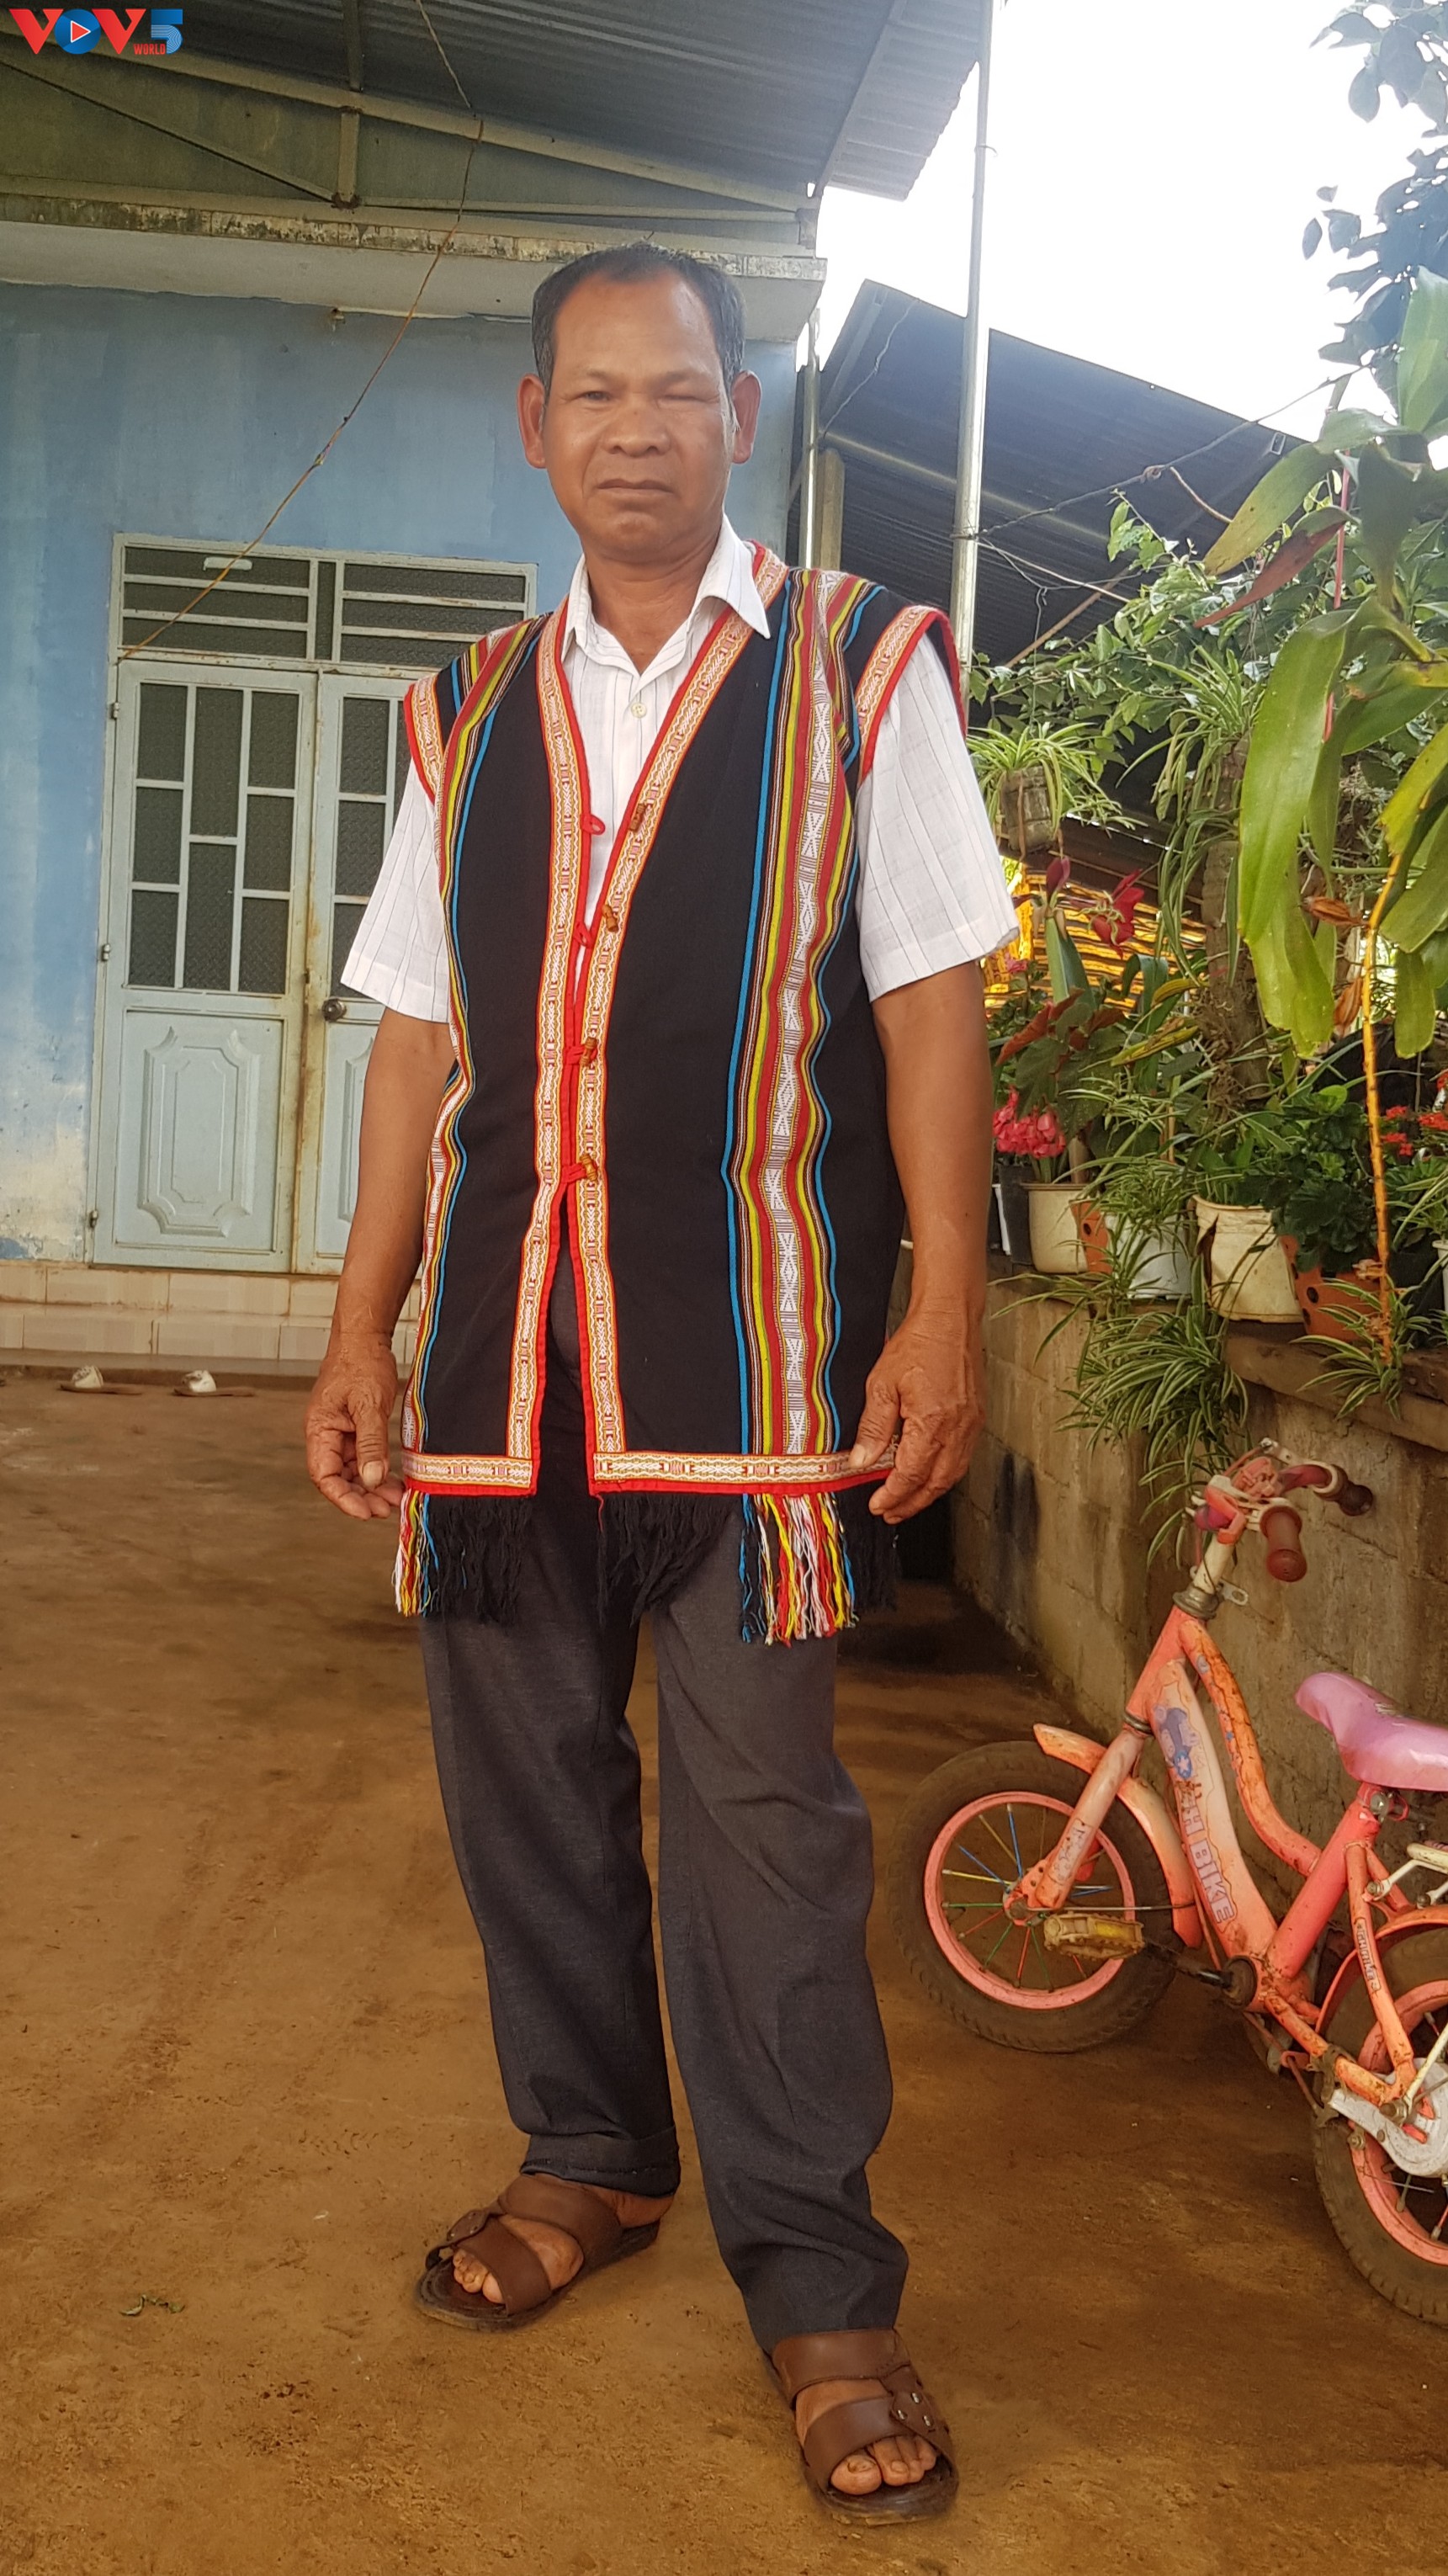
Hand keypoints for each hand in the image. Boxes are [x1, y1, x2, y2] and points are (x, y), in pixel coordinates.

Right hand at [305, 1334, 403, 1520]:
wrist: (366, 1337)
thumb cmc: (361, 1363)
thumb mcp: (368, 1405)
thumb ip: (370, 1444)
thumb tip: (371, 1479)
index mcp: (319, 1429)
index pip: (324, 1476)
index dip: (343, 1498)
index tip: (366, 1512)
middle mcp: (326, 1434)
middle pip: (337, 1478)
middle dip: (360, 1496)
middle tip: (386, 1509)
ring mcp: (340, 1432)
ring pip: (352, 1471)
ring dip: (371, 1487)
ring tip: (394, 1499)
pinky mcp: (355, 1428)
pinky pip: (363, 1457)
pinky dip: (377, 1470)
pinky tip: (393, 1480)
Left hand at [848, 1305, 983, 1522]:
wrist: (950, 1318)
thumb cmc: (918, 1343)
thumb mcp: (882, 1383)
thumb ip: (873, 1427)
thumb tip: (862, 1461)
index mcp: (932, 1423)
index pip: (911, 1475)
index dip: (893, 1495)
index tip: (877, 1505)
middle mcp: (958, 1429)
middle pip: (935, 1483)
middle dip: (911, 1503)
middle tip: (891, 1513)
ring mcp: (971, 1425)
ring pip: (952, 1474)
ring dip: (929, 1492)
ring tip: (907, 1501)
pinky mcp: (977, 1418)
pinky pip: (962, 1457)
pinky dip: (944, 1473)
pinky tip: (929, 1474)